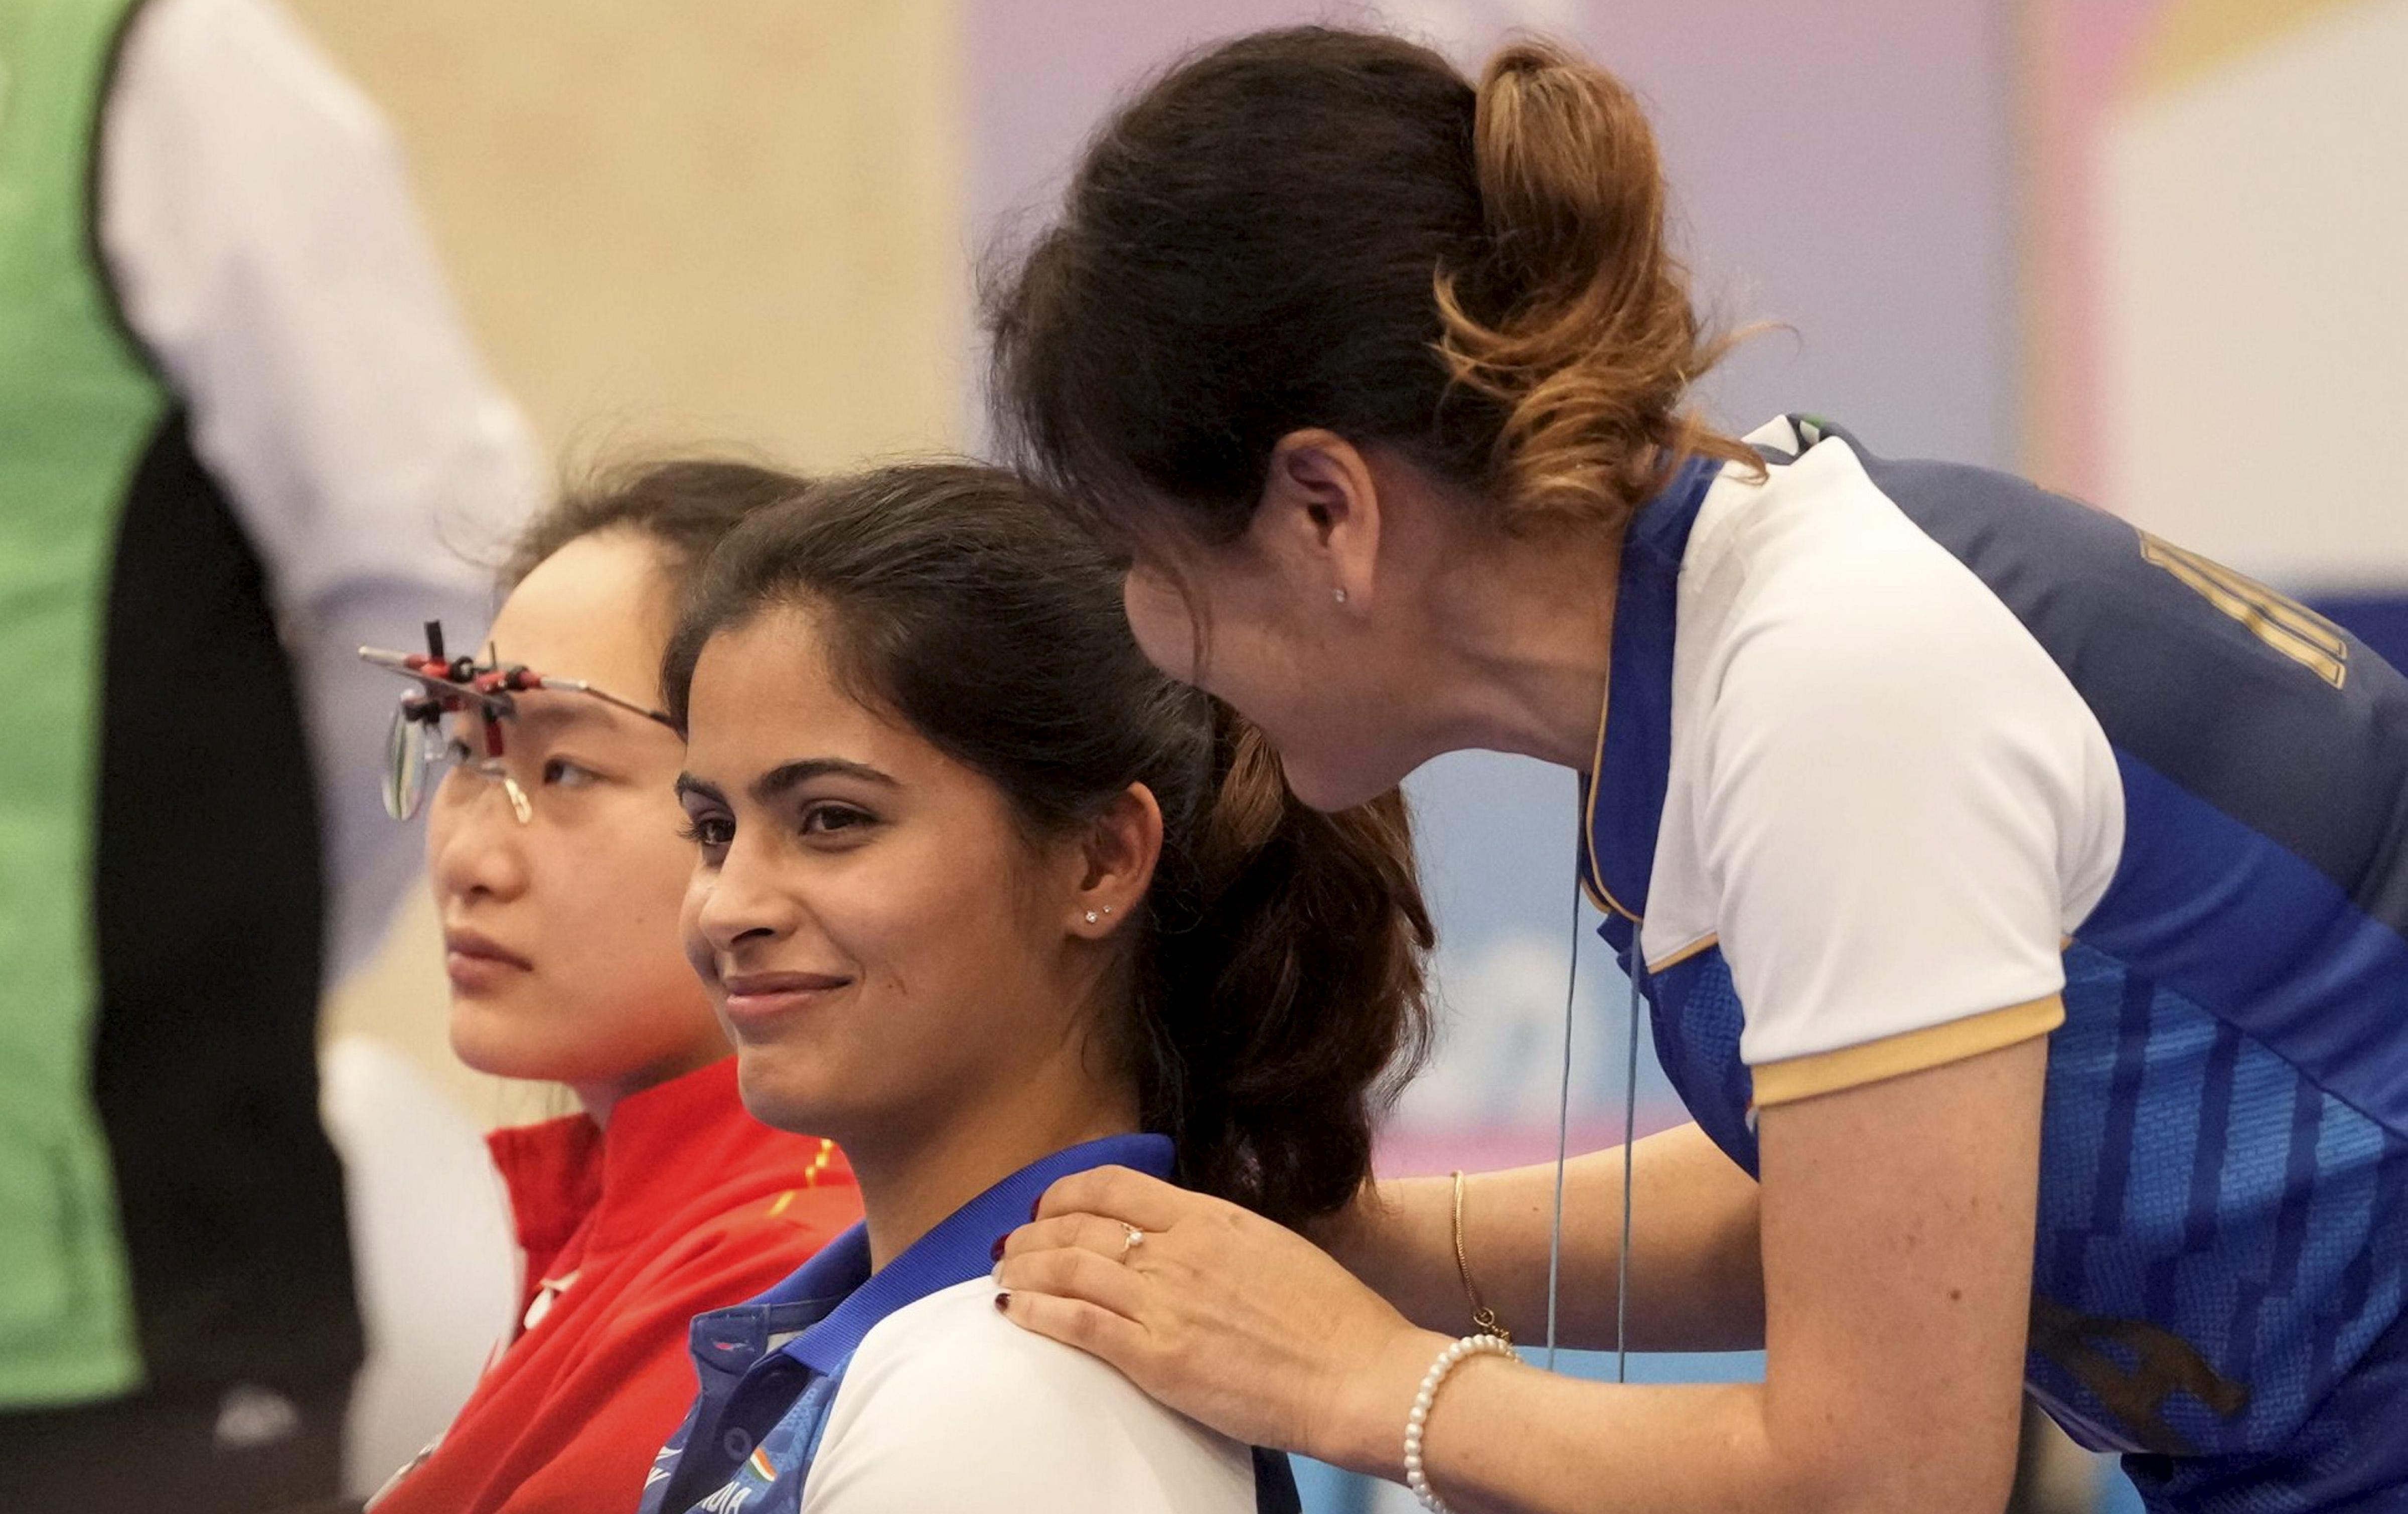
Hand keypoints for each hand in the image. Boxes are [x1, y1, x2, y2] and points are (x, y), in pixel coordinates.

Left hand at [993, 1165, 1449, 1474]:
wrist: (1360, 1374)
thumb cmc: (1333, 1319)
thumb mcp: (1272, 1247)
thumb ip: (1219, 1236)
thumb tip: (1185, 1233)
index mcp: (1210, 1216)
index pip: (1112, 1186)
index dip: (1065, 1194)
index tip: (1048, 1208)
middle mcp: (1180, 1250)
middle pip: (1078, 1225)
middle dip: (1033, 1234)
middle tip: (1012, 1246)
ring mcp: (1166, 1302)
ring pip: (1067, 1268)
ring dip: (1023, 1270)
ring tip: (1003, 1277)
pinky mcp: (1158, 1358)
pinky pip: (1076, 1324)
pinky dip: (1035, 1312)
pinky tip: (1013, 1311)